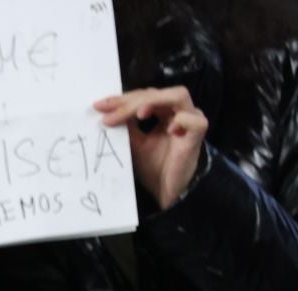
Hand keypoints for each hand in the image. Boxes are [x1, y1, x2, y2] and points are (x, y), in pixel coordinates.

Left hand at [96, 87, 207, 211]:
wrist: (164, 190)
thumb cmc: (152, 166)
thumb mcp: (132, 143)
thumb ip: (124, 126)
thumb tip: (105, 112)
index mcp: (163, 112)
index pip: (144, 96)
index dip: (123, 99)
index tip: (99, 106)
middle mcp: (178, 111)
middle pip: (158, 93)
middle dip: (132, 101)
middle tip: (110, 113)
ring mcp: (191, 120)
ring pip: (178, 96)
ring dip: (154, 102)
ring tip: (138, 114)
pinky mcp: (198, 135)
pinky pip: (195, 120)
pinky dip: (181, 120)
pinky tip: (169, 130)